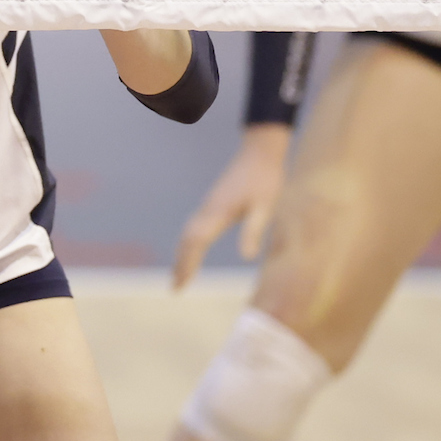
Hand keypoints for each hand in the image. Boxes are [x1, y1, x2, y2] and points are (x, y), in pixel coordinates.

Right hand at [172, 124, 291, 288]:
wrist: (259, 152)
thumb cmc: (265, 178)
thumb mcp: (266, 206)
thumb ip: (254, 230)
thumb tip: (246, 257)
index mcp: (218, 212)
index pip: (196, 242)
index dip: (187, 263)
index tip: (181, 284)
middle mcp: (208, 209)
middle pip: (187, 239)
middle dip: (180, 263)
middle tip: (175, 288)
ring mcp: (208, 205)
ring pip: (188, 233)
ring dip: (182, 254)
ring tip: (179, 276)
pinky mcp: (213, 203)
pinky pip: (194, 226)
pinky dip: (189, 243)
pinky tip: (192, 251)